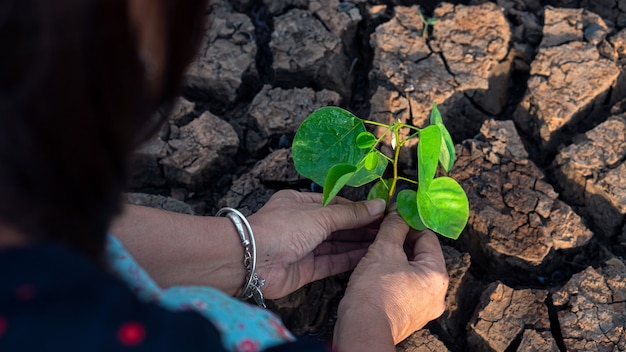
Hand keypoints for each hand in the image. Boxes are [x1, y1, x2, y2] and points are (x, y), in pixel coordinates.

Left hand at [248, 190, 385, 298]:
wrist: (252, 260)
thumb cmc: (283, 228)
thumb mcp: (320, 215)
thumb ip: (350, 214)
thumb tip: (379, 205)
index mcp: (300, 203)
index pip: (336, 204)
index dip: (359, 209)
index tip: (383, 212)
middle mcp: (303, 224)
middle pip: (338, 225)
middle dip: (362, 227)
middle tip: (389, 228)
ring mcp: (304, 247)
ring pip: (337, 244)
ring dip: (359, 243)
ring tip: (385, 242)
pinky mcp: (306, 269)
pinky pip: (332, 262)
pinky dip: (349, 259)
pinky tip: (369, 256)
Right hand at [333, 211, 447, 349]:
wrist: (361, 330)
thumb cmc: (374, 292)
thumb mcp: (383, 250)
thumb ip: (394, 226)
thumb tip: (399, 212)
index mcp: (437, 275)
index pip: (426, 236)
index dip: (408, 223)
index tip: (392, 217)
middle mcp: (436, 293)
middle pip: (420, 255)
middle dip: (400, 242)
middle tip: (380, 234)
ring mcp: (423, 308)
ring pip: (410, 272)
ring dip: (394, 260)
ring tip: (374, 253)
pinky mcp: (409, 316)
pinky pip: (403, 288)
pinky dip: (391, 277)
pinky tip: (375, 273)